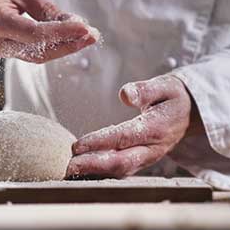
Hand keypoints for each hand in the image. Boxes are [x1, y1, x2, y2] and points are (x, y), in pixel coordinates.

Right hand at [0, 0, 97, 62]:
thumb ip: (47, 10)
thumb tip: (75, 26)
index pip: (34, 34)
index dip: (62, 33)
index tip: (86, 28)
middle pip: (37, 51)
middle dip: (67, 44)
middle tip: (93, 35)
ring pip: (36, 56)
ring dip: (62, 48)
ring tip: (86, 36)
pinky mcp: (2, 50)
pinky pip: (30, 53)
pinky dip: (50, 46)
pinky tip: (68, 38)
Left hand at [66, 75, 194, 178]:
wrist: (190, 113)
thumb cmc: (172, 97)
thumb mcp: (164, 86)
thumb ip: (145, 90)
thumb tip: (125, 95)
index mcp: (157, 128)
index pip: (124, 137)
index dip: (100, 142)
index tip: (77, 145)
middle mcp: (153, 148)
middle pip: (121, 161)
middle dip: (94, 165)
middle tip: (70, 166)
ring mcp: (148, 157)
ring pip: (121, 170)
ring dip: (95, 172)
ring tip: (72, 171)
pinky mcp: (142, 160)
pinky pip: (122, 170)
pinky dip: (102, 173)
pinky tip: (84, 172)